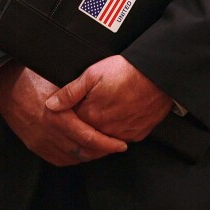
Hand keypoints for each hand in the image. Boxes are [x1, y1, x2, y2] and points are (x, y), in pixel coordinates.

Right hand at [0, 61, 127, 165]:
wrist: (6, 84)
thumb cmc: (36, 77)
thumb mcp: (60, 79)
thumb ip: (79, 92)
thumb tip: (105, 96)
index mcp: (57, 116)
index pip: (88, 138)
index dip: (108, 143)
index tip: (121, 143)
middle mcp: (47, 133)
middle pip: (82, 152)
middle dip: (102, 152)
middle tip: (117, 147)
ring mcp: (39, 141)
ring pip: (71, 158)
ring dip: (90, 156)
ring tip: (104, 148)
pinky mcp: (34, 145)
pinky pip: (57, 159)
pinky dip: (74, 158)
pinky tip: (85, 151)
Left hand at [45, 55, 172, 141]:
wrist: (158, 75)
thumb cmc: (128, 71)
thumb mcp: (93, 74)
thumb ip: (70, 91)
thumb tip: (50, 104)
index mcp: (91, 115)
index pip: (71, 125)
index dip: (70, 115)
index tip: (74, 106)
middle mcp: (106, 129)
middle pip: (87, 134)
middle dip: (84, 124)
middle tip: (93, 107)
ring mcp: (123, 134)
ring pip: (105, 138)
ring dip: (101, 130)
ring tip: (106, 110)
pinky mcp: (138, 134)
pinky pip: (123, 138)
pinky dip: (119, 131)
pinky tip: (120, 116)